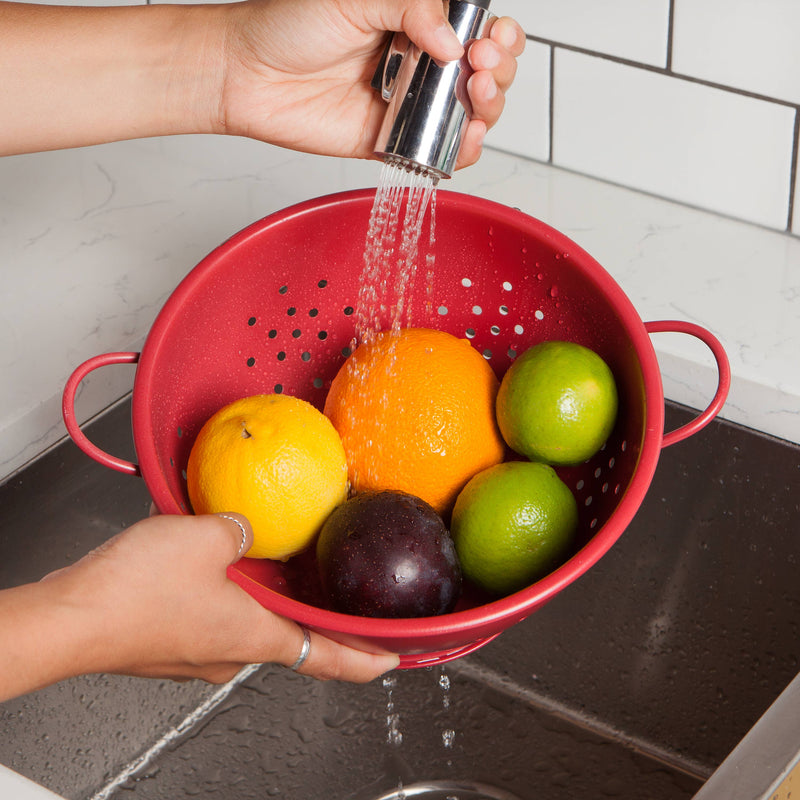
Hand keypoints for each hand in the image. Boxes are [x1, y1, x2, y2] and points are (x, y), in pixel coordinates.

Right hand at [36, 514, 397, 687]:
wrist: (69, 618)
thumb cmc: (134, 595)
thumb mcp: (208, 537)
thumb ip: (242, 527)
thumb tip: (246, 525)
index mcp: (255, 637)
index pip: (329, 658)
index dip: (366, 659)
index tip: (392, 657)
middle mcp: (232, 652)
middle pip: (293, 639)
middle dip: (317, 620)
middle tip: (341, 601)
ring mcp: (201, 651)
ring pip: (250, 623)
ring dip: (269, 600)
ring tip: (281, 570)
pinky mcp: (173, 640)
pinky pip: (216, 614)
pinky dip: (231, 593)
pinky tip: (221, 564)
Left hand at [216, 0, 525, 168]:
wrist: (251, 75)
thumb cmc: (291, 27)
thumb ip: (412, 8)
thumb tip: (452, 43)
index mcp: (417, 20)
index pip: (477, 26)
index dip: (498, 33)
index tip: (491, 36)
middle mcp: (420, 61)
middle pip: (487, 69)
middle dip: (499, 68)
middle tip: (481, 62)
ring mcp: (411, 103)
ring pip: (472, 111)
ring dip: (490, 105)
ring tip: (476, 93)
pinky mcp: (395, 141)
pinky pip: (440, 151)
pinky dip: (464, 150)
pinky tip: (467, 136)